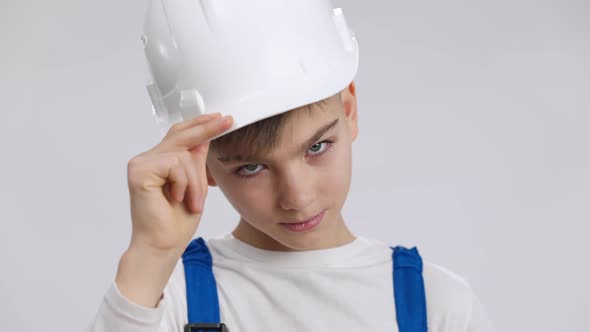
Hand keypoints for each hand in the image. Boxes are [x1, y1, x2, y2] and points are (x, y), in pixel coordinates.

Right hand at [126, 113, 232, 253]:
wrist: (163, 245)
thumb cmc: (176, 222)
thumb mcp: (195, 185)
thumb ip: (196, 162)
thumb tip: (206, 138)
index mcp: (159, 162)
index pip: (180, 135)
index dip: (200, 125)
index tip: (221, 118)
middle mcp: (147, 159)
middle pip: (181, 136)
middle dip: (207, 129)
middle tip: (227, 121)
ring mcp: (141, 163)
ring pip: (184, 155)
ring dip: (196, 182)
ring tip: (192, 202)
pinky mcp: (139, 171)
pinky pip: (176, 165)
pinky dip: (184, 184)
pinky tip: (176, 199)